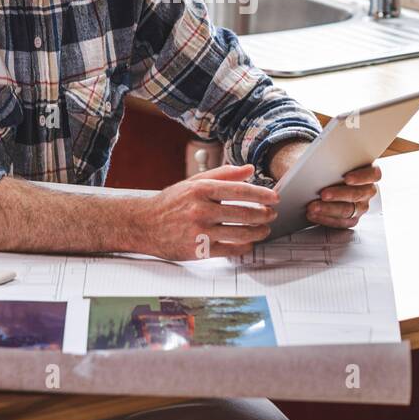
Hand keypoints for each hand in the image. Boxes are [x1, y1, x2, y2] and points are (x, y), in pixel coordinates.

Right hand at [133, 163, 278, 260]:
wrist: (144, 224)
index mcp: (201, 189)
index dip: (262, 194)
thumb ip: (223, 174)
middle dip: (264, 215)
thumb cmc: (170, 203)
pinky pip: (230, 250)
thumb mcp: (194, 182)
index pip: (240, 190)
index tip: (274, 197)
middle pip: (244, 213)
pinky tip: (248, 243)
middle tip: (272, 214)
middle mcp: (201, 210)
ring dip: (258, 232)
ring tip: (264, 229)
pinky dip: (244, 247)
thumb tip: (249, 169)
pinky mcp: (199, 250)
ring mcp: (200, 232)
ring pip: (241, 234)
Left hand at [306, 163, 380, 229]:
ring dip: (328, 209)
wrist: (321, 178)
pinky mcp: (351, 218)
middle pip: (358, 194)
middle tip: (323, 194)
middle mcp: (367, 190)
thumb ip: (331, 157)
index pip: (373, 174)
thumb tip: (320, 157)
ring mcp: (360, 206)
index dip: (361, 176)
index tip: (347, 178)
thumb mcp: (330, 157)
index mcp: (368, 172)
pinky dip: (326, 219)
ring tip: (313, 207)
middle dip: (339, 194)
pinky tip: (313, 214)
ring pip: (349, 210)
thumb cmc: (329, 165)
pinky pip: (341, 222)